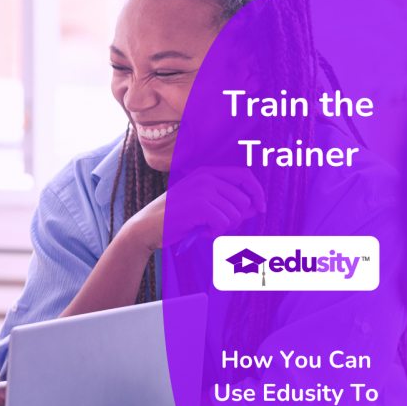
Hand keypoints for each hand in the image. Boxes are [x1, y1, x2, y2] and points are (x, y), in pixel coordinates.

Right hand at [121, 166, 266, 253]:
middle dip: (236, 219)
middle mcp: (206, 177)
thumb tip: (256, 208)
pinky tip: (200, 232)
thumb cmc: (174, 218)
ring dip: (223, 228)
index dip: (257, 192)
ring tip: (205, 228)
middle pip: (243, 200)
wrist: (145, 227)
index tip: (261, 208)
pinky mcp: (200, 205)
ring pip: (235, 214)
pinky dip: (215, 233)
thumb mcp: (201, 204)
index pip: (244, 176)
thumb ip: (226, 202)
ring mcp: (202, 190)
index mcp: (206, 172)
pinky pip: (224, 224)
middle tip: (218, 227)